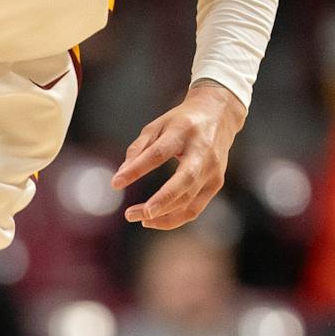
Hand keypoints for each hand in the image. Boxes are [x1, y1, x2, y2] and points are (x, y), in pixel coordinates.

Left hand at [112, 80, 244, 228]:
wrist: (219, 115)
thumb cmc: (181, 122)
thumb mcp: (157, 125)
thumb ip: (139, 147)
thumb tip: (122, 173)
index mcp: (184, 131)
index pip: (159, 153)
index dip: (137, 169)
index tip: (116, 183)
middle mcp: (202, 152)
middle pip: (183, 181)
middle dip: (159, 200)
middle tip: (132, 214)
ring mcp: (212, 170)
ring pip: (188, 200)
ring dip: (161, 214)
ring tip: (135, 217)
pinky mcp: (216, 183)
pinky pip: (194, 209)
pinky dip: (174, 218)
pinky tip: (154, 219)